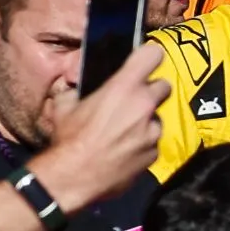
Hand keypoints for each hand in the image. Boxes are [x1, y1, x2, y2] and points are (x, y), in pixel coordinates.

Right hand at [28, 39, 164, 214]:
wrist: (75, 176)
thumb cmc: (69, 138)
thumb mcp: (65, 104)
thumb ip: (80, 89)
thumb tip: (82, 88)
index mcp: (124, 87)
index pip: (152, 55)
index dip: (150, 55)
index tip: (146, 58)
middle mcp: (144, 106)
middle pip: (163, 86)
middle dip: (151, 90)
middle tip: (134, 99)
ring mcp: (153, 132)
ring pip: (158, 117)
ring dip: (146, 120)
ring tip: (124, 130)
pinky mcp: (155, 154)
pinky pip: (153, 142)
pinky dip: (143, 143)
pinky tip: (125, 149)